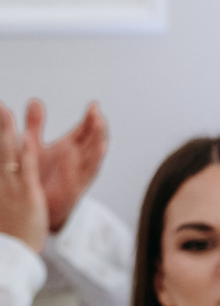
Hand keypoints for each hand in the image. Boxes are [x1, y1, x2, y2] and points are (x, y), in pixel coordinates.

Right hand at [0, 102, 45, 252]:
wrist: (9, 255)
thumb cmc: (7, 231)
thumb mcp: (0, 204)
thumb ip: (3, 184)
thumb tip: (5, 172)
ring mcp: (11, 187)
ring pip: (8, 153)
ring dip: (6, 130)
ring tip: (3, 109)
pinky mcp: (28, 195)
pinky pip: (27, 170)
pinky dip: (27, 152)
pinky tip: (27, 137)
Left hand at [27, 101, 107, 233]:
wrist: (34, 204)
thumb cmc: (36, 177)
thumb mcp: (33, 144)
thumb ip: (35, 124)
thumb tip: (35, 101)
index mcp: (67, 147)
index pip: (84, 130)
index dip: (90, 118)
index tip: (94, 105)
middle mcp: (76, 158)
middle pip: (93, 139)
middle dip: (97, 125)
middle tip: (96, 112)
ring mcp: (79, 171)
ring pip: (94, 152)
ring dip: (98, 138)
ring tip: (100, 123)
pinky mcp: (77, 184)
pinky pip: (89, 170)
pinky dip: (96, 158)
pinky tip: (100, 147)